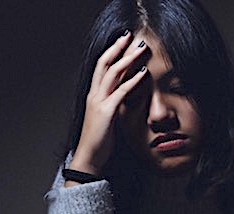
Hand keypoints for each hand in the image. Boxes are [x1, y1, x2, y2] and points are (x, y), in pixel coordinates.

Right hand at [69, 31, 147, 176]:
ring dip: (128, 59)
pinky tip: (143, 73)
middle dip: (118, 48)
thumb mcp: (107, 118)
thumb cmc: (99, 140)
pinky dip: (133, 81)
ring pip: (113, 73)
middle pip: (105, 64)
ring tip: (141, 49)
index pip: (102, 67)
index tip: (123, 41)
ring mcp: (99, 102)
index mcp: (93, 95)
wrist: (89, 157)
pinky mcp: (107, 112)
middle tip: (131, 36)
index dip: (112, 52)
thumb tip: (127, 97)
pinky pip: (121, 92)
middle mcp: (94, 95)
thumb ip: (114, 104)